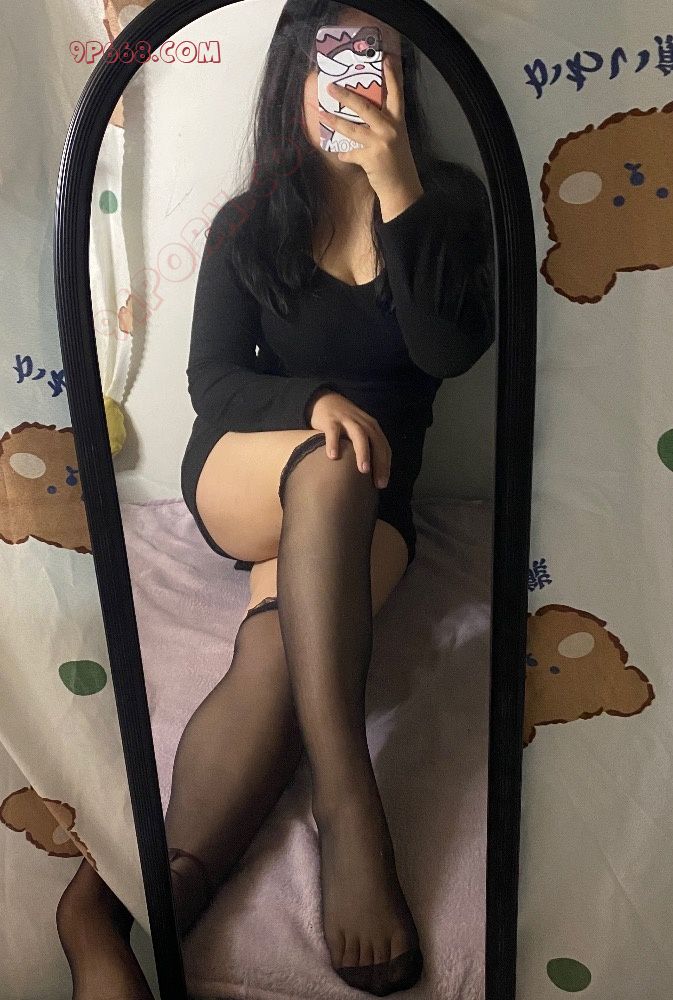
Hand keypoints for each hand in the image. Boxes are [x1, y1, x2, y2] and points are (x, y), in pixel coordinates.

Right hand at [307, 390, 390, 489]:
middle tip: (378, 482)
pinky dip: (333, 443)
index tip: (382, 484)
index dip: (385, 466)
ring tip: (363, 470)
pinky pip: (333, 432)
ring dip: (363, 452)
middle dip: (379, 462)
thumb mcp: (360, 432)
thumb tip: (372, 476)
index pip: (383, 448)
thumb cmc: (345, 424)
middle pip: (375, 442)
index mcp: (372, 428)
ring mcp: (347, 421)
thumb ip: (367, 448)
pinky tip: (332, 457)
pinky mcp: (330, 420)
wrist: (326, 401)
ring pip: (359, 436)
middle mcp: (363, 424)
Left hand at [321, 54, 423, 218]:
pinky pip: (351, 153)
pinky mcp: (370, 158)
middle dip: (347, 96)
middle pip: (366, 106)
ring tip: (322, 114)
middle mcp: (390, 128)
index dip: (391, 76)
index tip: (385, 58)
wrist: (402, 188)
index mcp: (398, 121)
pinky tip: (341, 154)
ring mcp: (380, 143)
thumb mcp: (396, 138)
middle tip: (331, 87)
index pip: (396, 93)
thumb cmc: (398, 162)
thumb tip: (364, 112)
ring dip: (335, 121)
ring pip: (353, 128)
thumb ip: (384, 124)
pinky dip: (345, 154)